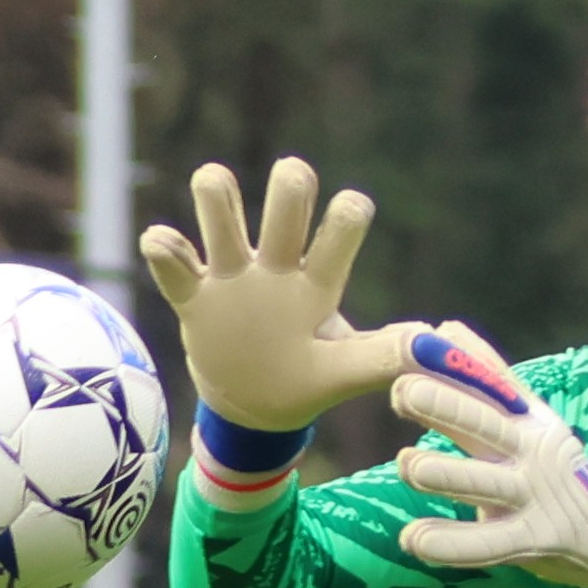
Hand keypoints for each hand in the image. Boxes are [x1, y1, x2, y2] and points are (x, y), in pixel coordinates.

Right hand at [136, 157, 418, 436]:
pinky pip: (175, 271)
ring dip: (217, 195)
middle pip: (284, 206)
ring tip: (212, 180)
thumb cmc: (306, 382)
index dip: (346, 215)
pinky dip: (164, 250)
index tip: (350, 208)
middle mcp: (276, 269)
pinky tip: (159, 239)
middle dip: (290, 187)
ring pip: (221, 219)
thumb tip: (429, 345)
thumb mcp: (342, 374)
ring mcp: (232, 281)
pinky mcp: (195, 301)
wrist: (252, 409)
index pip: (339, 235)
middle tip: (293, 178)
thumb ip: (379, 358)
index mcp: (318, 284)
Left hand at [388, 326, 587, 587]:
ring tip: (406, 463)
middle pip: (485, 426)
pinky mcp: (533, 539)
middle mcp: (529, 452)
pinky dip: (450, 543)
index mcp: (524, 420)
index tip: (415, 345)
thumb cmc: (549, 467)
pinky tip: (412, 538)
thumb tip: (446, 327)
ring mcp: (532, 496)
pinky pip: (487, 544)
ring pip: (484, 484)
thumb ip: (486, 378)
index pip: (486, 388)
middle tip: (403, 390)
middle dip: (446, 407)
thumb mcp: (526, 418)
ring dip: (445, 474)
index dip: (451, 367)